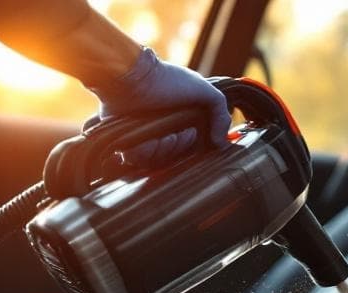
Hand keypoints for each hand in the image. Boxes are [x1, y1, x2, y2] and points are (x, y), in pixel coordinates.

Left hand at [87, 48, 231, 166]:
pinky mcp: (125, 139)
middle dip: (179, 147)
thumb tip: (222, 142)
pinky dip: (143, 154)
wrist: (135, 76)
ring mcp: (142, 135)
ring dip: (163, 151)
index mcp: (178, 120)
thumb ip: (220, 114)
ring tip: (165, 137)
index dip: (192, 146)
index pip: (188, 146)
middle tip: (180, 134)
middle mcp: (161, 129)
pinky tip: (148, 142)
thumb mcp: (205, 91)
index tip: (193, 135)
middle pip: (173, 155)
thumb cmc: (168, 79)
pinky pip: (134, 159)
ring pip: (155, 160)